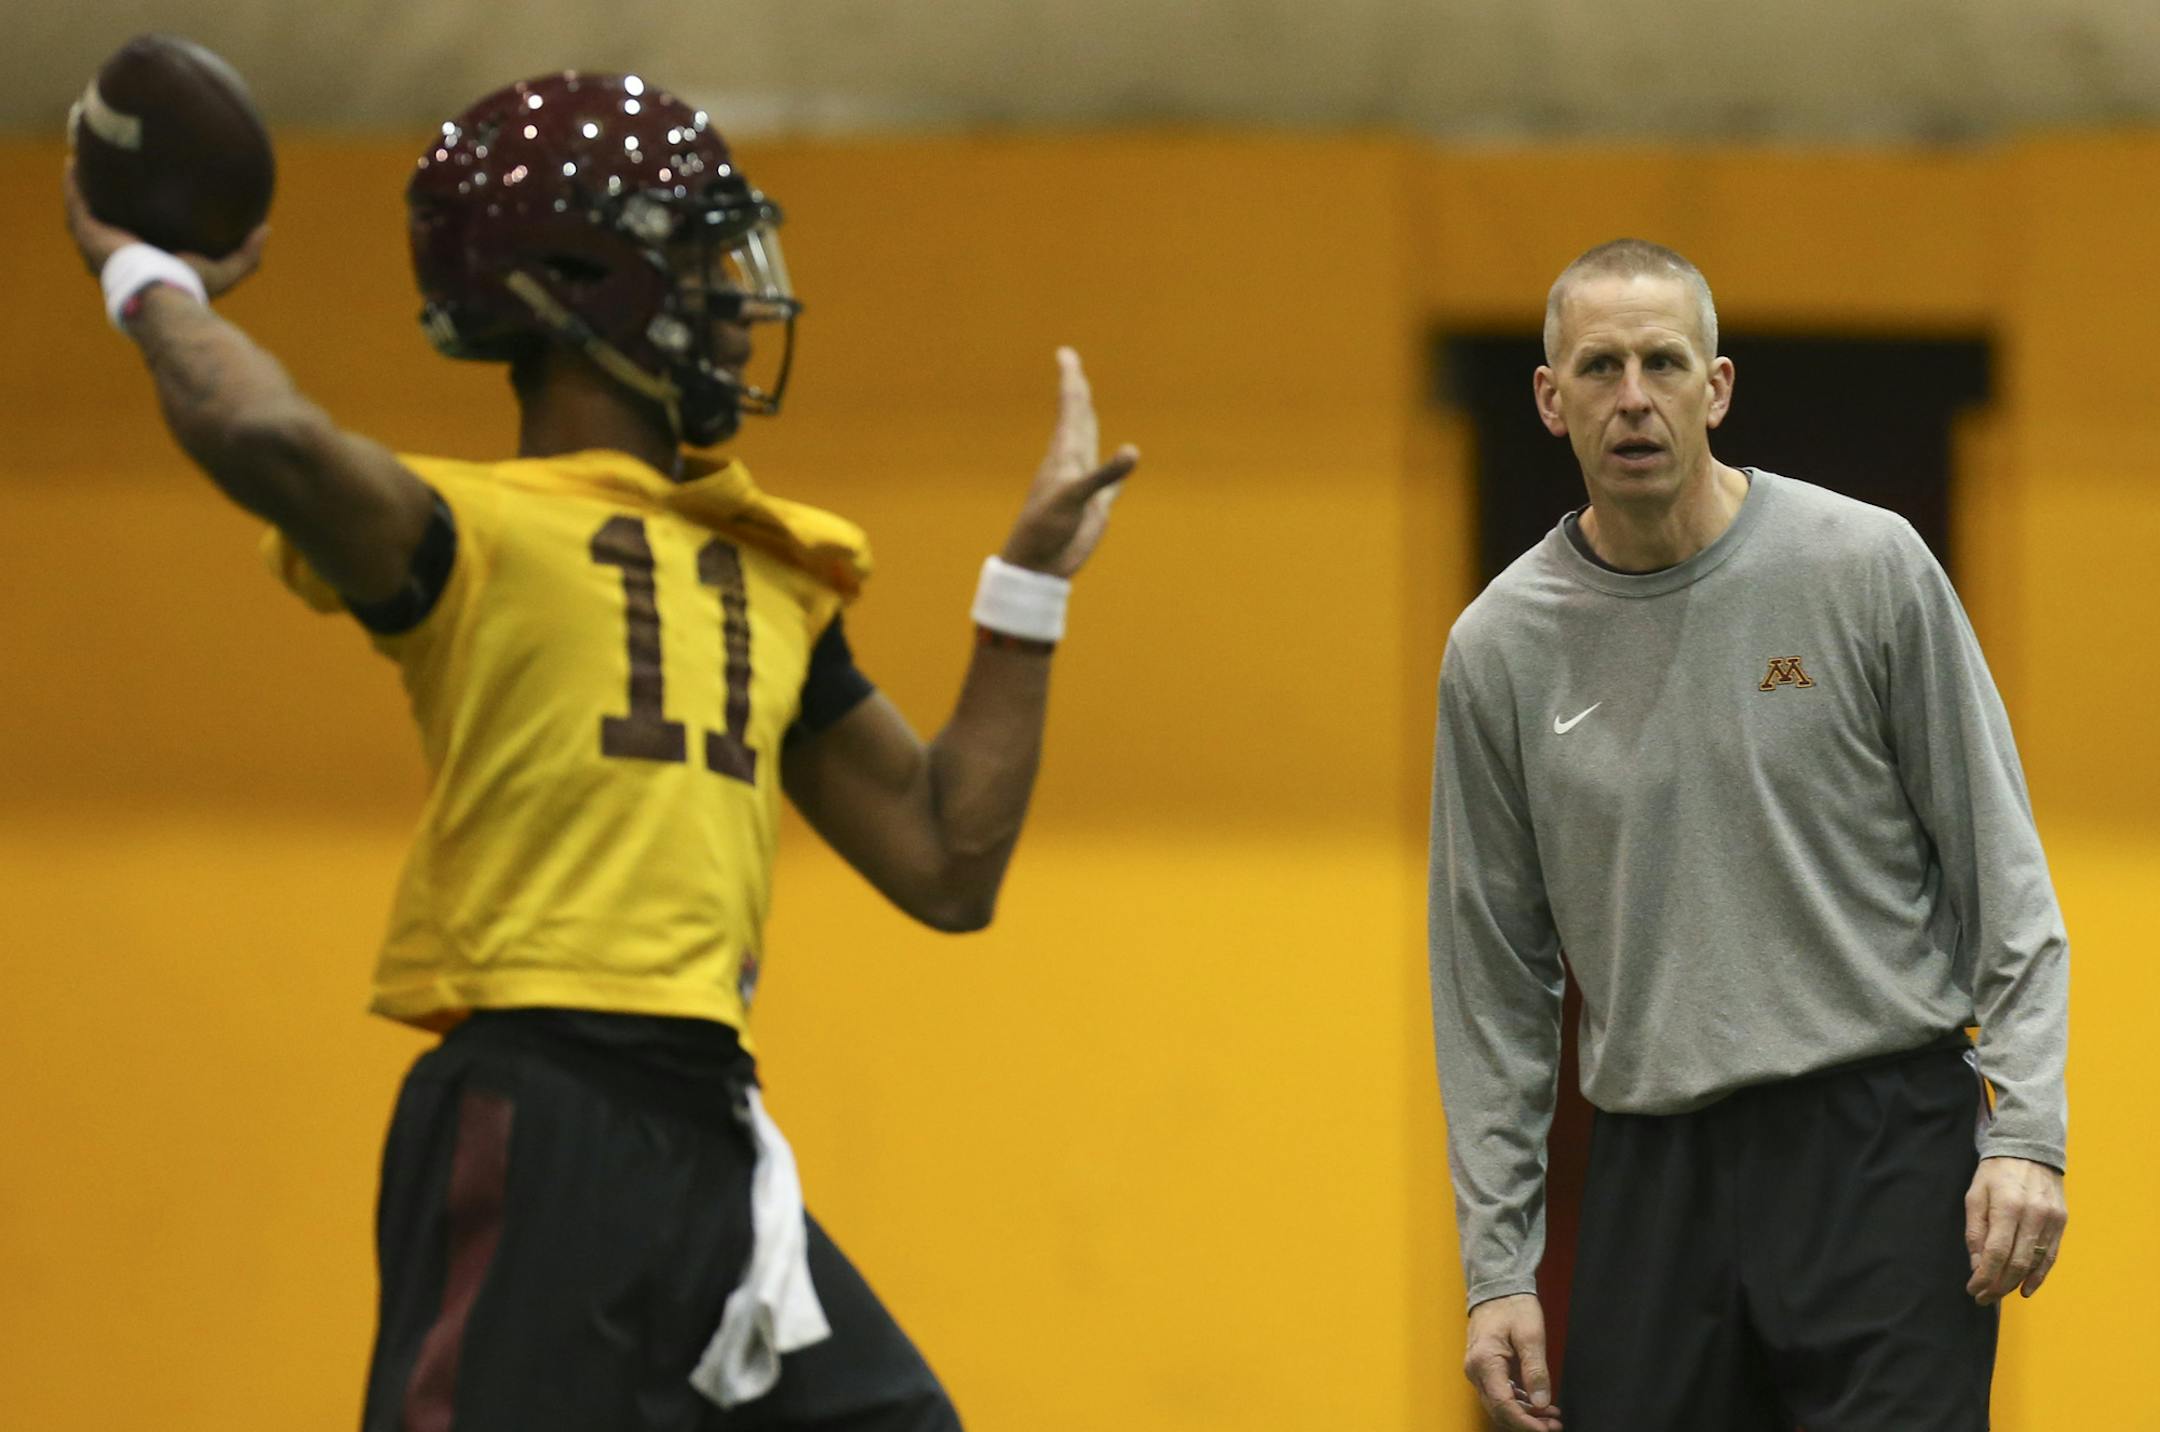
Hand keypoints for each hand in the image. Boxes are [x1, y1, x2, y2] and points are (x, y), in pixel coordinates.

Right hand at [63, 158, 266, 297]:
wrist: (164, 294)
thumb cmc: (192, 288)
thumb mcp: (226, 271)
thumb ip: (248, 254)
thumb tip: (266, 229)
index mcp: (144, 260)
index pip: (135, 239)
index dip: (133, 218)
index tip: (140, 195)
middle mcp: (116, 254)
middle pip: (104, 222)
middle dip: (102, 199)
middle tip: (107, 172)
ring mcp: (99, 245)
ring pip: (84, 211)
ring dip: (82, 187)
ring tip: (84, 159)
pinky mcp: (89, 235)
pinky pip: (76, 204)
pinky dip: (73, 185)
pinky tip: (74, 162)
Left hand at [997, 347, 1138, 577]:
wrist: (1037, 565)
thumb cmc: (1045, 530)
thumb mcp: (1073, 499)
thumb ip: (1103, 475)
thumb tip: (1133, 451)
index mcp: (1064, 454)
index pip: (1069, 408)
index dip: (1070, 380)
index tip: (1065, 354)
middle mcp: (1072, 462)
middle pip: (1076, 416)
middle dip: (1075, 389)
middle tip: (1070, 363)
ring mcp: (1082, 483)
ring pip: (1088, 441)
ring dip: (1088, 419)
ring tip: (1086, 400)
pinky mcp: (1094, 507)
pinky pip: (1110, 481)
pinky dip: (1117, 468)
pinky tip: (1125, 460)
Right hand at [1464, 1293, 1562, 1429]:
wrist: (1497, 1288)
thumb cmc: (1512, 1305)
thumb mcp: (1530, 1335)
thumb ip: (1536, 1370)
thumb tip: (1541, 1401)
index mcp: (1485, 1362)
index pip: (1503, 1405)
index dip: (1526, 1423)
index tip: (1546, 1429)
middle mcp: (1475, 1370)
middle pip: (1499, 1411)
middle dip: (1527, 1423)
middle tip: (1553, 1425)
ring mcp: (1477, 1370)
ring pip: (1499, 1405)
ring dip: (1524, 1415)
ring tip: (1550, 1417)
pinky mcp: (1484, 1369)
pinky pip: (1499, 1394)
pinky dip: (1518, 1404)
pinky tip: (1537, 1404)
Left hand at [1964, 1155, 2066, 1303]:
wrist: (2030, 1150)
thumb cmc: (1996, 1173)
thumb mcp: (1975, 1195)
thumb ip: (1976, 1231)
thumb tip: (1977, 1266)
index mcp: (2008, 1206)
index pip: (1996, 1253)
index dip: (1984, 1276)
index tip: (1972, 1289)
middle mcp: (2033, 1215)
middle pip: (2017, 1263)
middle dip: (1997, 1286)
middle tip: (1982, 1298)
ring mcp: (2051, 1220)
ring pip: (2035, 1263)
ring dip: (2015, 1284)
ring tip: (1997, 1295)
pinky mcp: (2061, 1223)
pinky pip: (2051, 1257)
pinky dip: (2039, 1276)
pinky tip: (2025, 1288)